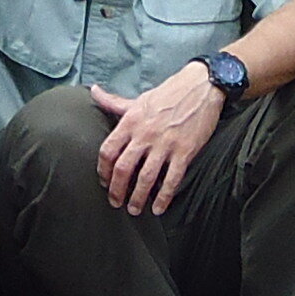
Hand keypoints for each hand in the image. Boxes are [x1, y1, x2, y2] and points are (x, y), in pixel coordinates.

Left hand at [92, 65, 225, 213]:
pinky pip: (171, 179)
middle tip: (115, 202)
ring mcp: (165, 144)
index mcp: (131, 121)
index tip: (104, 181)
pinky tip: (158, 208)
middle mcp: (145, 134)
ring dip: (137, 197)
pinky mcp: (184, 151)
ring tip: (134, 209)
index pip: (108, 150)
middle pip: (123, 168)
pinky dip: (164, 197)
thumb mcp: (138, 99)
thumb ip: (114, 102)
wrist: (201, 87)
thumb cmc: (169, 94)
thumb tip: (93, 92)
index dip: (103, 170)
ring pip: (145, 178)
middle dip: (116, 190)